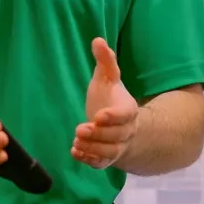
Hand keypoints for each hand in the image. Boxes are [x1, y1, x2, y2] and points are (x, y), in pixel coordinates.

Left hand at [72, 38, 138, 168]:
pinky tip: (75, 152)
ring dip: (93, 148)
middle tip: (80, 129)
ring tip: (76, 141)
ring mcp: (117, 146)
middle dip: (99, 134)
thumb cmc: (110, 98)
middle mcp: (126, 131)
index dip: (113, 117)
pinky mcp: (106, 158)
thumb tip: (97, 40)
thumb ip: (105, 61)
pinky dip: (89, 159)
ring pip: (110, 151)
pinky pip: (101, 163)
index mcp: (128, 110)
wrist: (117, 124)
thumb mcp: (108, 78)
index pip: (125, 115)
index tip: (98, 116)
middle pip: (117, 136)